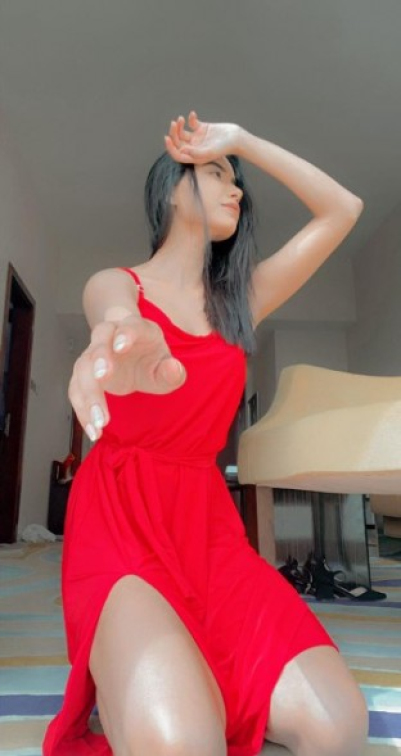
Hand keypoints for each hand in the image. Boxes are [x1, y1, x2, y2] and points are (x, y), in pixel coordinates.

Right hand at [68, 314, 185, 441]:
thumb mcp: (165, 365)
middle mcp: (109, 337)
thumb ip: (172, 371)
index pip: (129, 325)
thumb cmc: (151, 358)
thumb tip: (173, 369)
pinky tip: (93, 429)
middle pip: (98, 344)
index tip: (121, 346)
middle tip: (102, 378)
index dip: (124, 333)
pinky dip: (82, 409)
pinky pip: (76, 389)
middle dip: (98, 360)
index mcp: (135, 329)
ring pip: (82, 368)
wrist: (133, 355)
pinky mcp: (84, 373)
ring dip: (88, 394)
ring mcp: (93, 354)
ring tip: (100, 421)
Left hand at [164, 111, 240, 163]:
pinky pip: (192, 123)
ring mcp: (197, 138)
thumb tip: (182, 150)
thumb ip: (196, 153)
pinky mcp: (202, 128)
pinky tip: (193, 114)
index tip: (167, 137)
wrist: (236, 138)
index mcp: (194, 157)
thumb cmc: (225, 147)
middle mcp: (194, 148)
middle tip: (174, 123)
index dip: (170, 147)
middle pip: (178, 142)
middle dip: (174, 133)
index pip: (177, 154)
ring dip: (179, 126)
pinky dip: (190, 118)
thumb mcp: (210, 151)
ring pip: (182, 133)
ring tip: (181, 119)